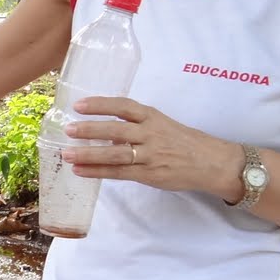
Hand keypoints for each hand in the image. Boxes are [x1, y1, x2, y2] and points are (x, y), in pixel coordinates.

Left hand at [65, 96, 241, 198]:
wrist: (212, 163)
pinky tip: (80, 171)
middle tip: (68, 129)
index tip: (79, 105)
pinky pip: (120, 173)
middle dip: (90, 129)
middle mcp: (150, 134)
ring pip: (116, 154)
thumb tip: (103, 129)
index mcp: (153, 117)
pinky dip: (98, 172)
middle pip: (116, 130)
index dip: (101, 105)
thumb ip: (136, 125)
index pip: (124, 106)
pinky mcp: (150, 174)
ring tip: (67, 154)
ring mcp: (150, 155)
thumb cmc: (183, 142)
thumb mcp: (162, 124)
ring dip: (89, 154)